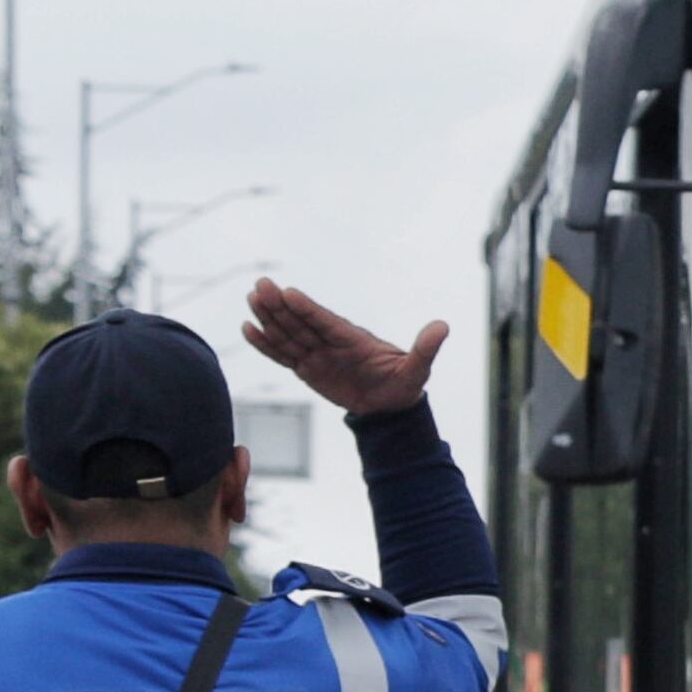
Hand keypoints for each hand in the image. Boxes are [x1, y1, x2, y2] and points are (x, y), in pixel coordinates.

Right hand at [242, 279, 447, 416]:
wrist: (390, 406)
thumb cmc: (404, 385)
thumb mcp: (417, 371)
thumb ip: (425, 350)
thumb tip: (443, 326)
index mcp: (354, 339)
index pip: (326, 322)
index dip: (308, 309)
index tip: (290, 293)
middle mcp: (332, 342)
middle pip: (302, 323)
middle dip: (280, 306)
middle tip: (260, 285)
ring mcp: (318, 354)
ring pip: (288, 335)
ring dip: (269, 318)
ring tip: (251, 298)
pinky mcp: (308, 369)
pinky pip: (283, 356)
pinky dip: (266, 345)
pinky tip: (248, 328)